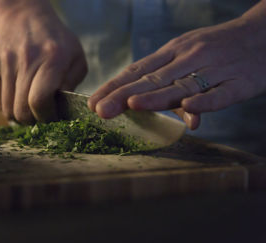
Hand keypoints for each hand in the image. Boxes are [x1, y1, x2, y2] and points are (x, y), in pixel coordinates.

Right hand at [0, 1, 86, 123]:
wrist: (23, 16)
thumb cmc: (56, 41)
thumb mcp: (76, 57)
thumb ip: (72, 83)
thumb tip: (61, 107)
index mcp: (52, 58)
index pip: (39, 100)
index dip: (46, 116)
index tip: (53, 116)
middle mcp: (26, 59)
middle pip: (21, 110)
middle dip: (33, 120)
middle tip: (41, 115)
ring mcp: (6, 62)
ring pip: (7, 108)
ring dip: (19, 115)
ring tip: (30, 108)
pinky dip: (8, 106)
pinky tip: (18, 98)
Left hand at [88, 14, 265, 129]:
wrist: (264, 34)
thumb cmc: (219, 48)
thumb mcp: (189, 56)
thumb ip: (170, 83)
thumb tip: (148, 109)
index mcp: (174, 52)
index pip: (138, 71)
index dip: (115, 87)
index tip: (93, 102)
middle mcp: (189, 58)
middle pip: (152, 79)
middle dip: (123, 95)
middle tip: (100, 110)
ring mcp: (214, 69)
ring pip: (181, 85)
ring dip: (157, 96)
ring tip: (133, 105)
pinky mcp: (240, 82)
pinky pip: (220, 93)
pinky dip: (205, 100)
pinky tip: (189, 107)